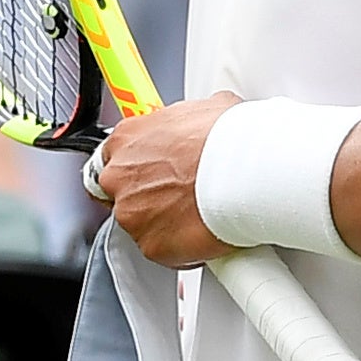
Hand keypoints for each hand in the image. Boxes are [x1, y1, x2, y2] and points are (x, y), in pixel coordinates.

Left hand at [91, 94, 238, 267]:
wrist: (245, 172)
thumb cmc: (228, 139)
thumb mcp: (207, 111)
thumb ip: (187, 125)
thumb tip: (204, 126)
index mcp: (127, 138)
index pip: (115, 156)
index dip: (140, 166)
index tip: (157, 170)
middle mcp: (120, 176)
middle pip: (123, 192)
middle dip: (149, 196)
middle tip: (183, 193)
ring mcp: (132, 213)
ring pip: (142, 223)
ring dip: (165, 221)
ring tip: (200, 212)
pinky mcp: (150, 245)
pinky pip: (162, 250)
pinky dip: (181, 246)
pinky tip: (205, 231)